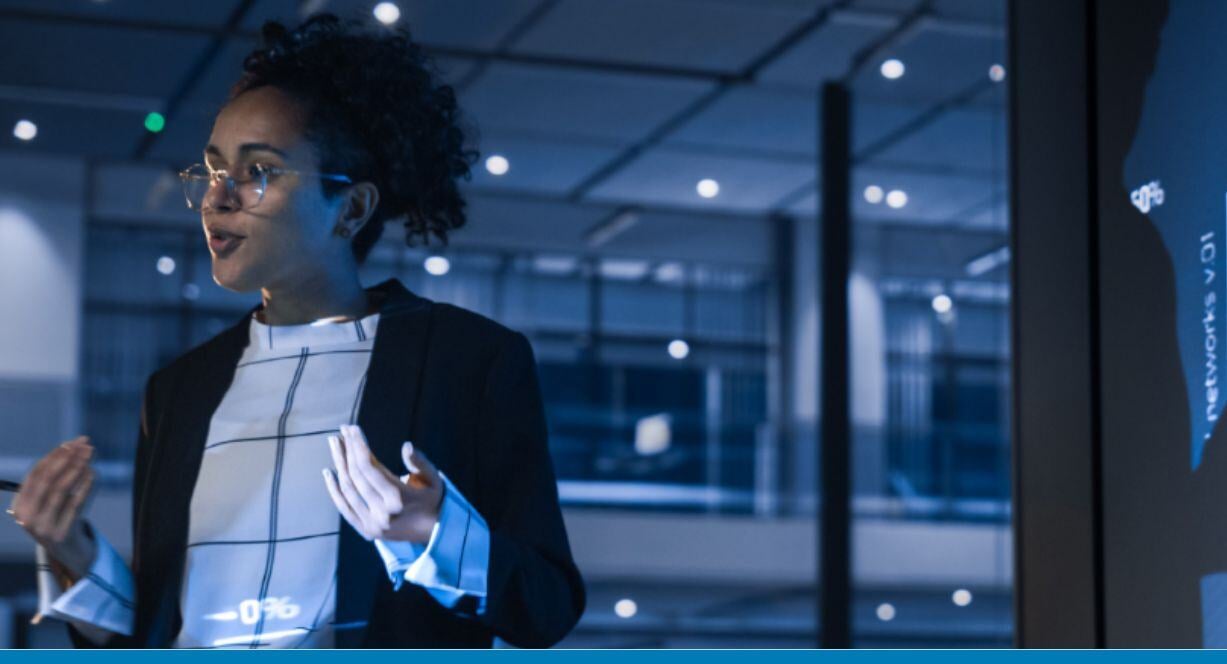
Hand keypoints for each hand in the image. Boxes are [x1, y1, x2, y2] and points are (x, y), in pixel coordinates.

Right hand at [8, 436, 97, 581]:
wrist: (67, 552)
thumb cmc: (59, 517)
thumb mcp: (50, 500)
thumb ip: (56, 478)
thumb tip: (74, 446)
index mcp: (20, 505)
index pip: (36, 474)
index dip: (54, 456)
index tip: (72, 442)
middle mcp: (26, 516)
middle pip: (48, 480)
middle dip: (67, 459)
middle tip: (85, 444)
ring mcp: (43, 527)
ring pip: (61, 491)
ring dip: (77, 468)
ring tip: (90, 454)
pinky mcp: (62, 534)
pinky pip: (76, 505)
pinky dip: (85, 486)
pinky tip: (94, 472)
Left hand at [322, 424, 443, 543]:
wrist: (435, 533)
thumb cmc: (433, 499)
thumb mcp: (434, 479)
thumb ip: (420, 462)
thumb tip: (406, 446)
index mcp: (400, 498)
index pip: (370, 467)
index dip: (358, 446)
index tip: (352, 429)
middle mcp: (383, 513)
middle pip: (356, 476)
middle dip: (347, 451)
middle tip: (341, 432)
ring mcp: (373, 524)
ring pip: (348, 490)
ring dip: (339, 464)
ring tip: (335, 444)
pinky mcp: (367, 531)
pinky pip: (345, 508)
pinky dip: (334, 490)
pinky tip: (329, 472)